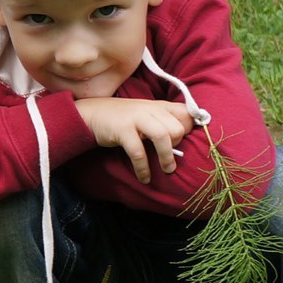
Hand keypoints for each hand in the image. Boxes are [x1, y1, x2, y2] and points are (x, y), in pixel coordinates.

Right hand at [75, 97, 199, 183]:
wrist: (91, 113)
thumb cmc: (122, 118)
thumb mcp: (145, 113)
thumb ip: (163, 120)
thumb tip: (184, 136)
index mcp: (159, 106)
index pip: (186, 114)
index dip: (191, 129)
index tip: (186, 142)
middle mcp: (150, 109)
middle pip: (177, 128)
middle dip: (178, 145)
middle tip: (170, 154)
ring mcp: (135, 118)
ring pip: (162, 137)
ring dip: (166, 158)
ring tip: (167, 170)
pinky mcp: (122, 130)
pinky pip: (139, 152)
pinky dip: (143, 168)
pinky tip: (144, 177)